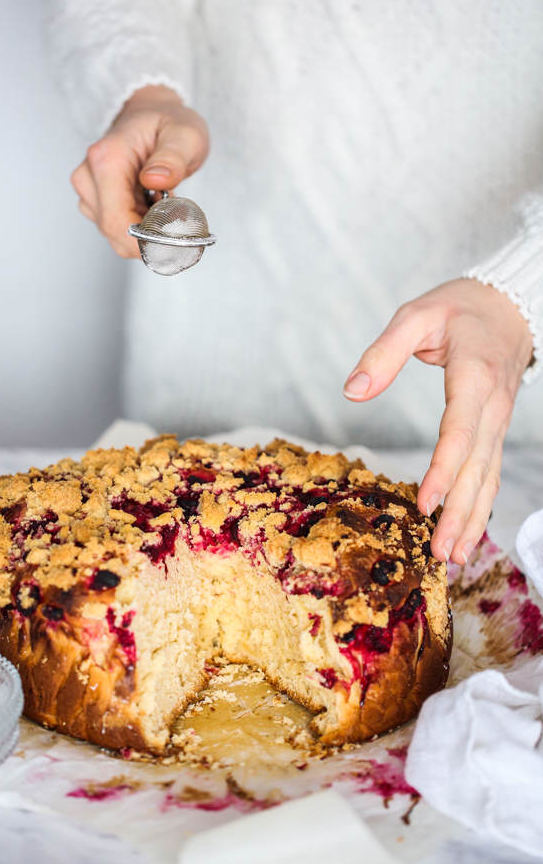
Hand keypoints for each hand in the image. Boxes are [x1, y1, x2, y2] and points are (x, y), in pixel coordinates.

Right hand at [71, 85, 209, 257]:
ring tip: (161, 200)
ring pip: (115, 234)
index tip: (174, 239)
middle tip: (175, 213)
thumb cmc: (167, 123)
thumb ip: (173, 158)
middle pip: (114, 232)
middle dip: (148, 234)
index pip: (116, 221)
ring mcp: (88, 190)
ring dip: (144, 228)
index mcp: (106, 159)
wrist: (150, 114)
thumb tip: (155, 180)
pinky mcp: (93, 201)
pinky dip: (138, 224)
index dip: (145, 240)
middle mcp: (88, 177)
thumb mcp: (185, 134)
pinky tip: (150, 204)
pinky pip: (116, 228)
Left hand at [343, 278, 532, 563]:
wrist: (510, 305)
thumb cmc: (459, 308)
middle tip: (440, 552)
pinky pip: (490, 472)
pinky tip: (467, 534)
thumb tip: (352, 391)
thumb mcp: (416, 315)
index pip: (459, 432)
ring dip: (473, 519)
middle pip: (478, 468)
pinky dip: (480, 506)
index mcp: (474, 378)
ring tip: (453, 558)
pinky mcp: (495, 429)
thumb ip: (383, 352)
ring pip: (488, 477)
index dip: (444, 471)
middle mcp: (492, 406)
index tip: (426, 503)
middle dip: (460, 513)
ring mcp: (498, 420)